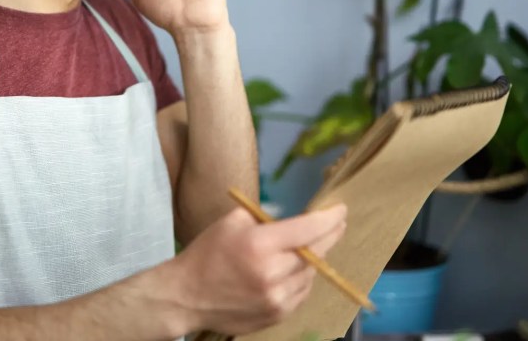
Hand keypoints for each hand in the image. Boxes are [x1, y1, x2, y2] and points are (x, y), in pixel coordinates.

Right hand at [173, 202, 347, 335]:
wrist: (186, 296)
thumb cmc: (207, 253)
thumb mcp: (232, 222)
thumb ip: (264, 218)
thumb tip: (294, 220)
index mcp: (259, 244)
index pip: (307, 229)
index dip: (329, 219)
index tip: (341, 210)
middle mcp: (271, 272)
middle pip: (315, 252)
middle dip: (329, 236)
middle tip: (337, 225)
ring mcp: (276, 298)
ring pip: (311, 274)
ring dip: (313, 260)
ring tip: (308, 248)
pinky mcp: (277, 315)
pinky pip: (302, 293)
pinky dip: (302, 279)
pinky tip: (292, 270)